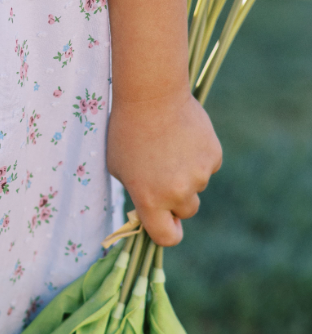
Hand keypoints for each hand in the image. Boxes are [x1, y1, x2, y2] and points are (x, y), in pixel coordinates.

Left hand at [107, 91, 221, 245]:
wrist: (151, 96)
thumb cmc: (126, 131)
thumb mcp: (119, 168)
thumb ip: (138, 192)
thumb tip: (152, 208)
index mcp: (150, 200)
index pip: (167, 237)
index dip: (168, 233)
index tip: (166, 224)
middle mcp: (177, 193)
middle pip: (186, 210)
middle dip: (177, 199)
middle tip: (163, 173)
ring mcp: (199, 175)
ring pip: (197, 185)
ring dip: (187, 173)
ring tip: (169, 146)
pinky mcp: (213, 156)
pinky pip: (208, 165)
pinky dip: (199, 156)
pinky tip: (183, 137)